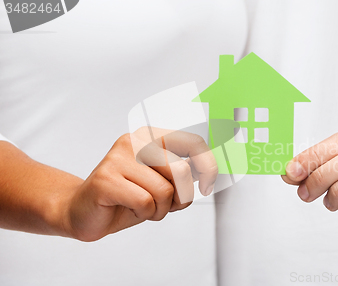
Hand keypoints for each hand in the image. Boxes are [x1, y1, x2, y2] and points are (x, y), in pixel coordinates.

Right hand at [64, 127, 217, 241]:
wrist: (82, 211)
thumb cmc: (126, 197)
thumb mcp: (161, 183)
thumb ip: (183, 175)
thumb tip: (209, 173)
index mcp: (150, 136)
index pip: (192, 142)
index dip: (208, 165)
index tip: (207, 186)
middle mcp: (134, 141)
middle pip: (180, 170)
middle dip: (180, 196)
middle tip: (166, 205)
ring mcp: (118, 158)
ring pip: (164, 190)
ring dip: (160, 209)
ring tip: (144, 207)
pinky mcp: (106, 179)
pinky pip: (145, 202)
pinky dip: (145, 213)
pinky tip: (129, 209)